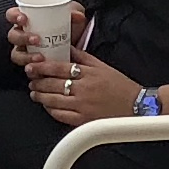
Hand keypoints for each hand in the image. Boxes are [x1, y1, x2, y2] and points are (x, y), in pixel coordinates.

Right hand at [4, 0, 88, 73]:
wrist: (77, 47)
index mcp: (26, 20)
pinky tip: (41, 72)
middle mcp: (22, 35)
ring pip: (17, 54)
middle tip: (36, 39)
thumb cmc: (69, 26)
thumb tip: (78, 16)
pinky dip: (33, 71)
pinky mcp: (32, 66)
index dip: (14, 16)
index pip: (12, 15)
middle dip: (22, 38)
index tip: (23, 18)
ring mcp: (25, 51)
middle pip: (13, 36)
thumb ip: (74, 13)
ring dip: (26, 56)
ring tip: (40, 57)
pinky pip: (27, 70)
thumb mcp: (72, 16)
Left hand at [28, 46, 143, 127]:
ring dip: (41, 96)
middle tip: (30, 79)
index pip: (60, 68)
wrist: (137, 107)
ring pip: (54, 100)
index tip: (32, 66)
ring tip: (34, 92)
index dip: (43, 67)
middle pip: (54, 84)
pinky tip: (46, 106)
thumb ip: (83, 57)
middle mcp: (84, 89)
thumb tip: (67, 48)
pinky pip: (61, 116)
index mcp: (89, 73)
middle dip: (38, 81)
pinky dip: (51, 110)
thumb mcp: (103, 66)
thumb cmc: (121, 86)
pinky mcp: (84, 120)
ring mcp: (83, 106)